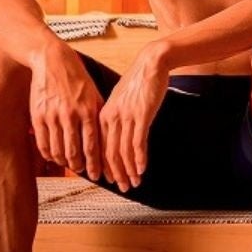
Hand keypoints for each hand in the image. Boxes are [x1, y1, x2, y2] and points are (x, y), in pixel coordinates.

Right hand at [28, 42, 104, 178]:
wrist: (53, 60)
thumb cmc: (77, 78)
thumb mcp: (94, 94)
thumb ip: (98, 115)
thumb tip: (105, 138)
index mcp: (88, 110)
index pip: (93, 145)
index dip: (95, 163)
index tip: (98, 175)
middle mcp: (71, 115)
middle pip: (74, 151)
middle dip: (79, 166)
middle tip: (82, 172)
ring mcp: (52, 116)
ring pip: (58, 149)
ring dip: (64, 161)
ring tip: (69, 165)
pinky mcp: (37, 115)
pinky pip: (43, 142)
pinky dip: (48, 153)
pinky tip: (53, 157)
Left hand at [98, 44, 170, 192]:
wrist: (151, 64)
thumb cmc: (138, 82)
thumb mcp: (121, 101)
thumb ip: (117, 118)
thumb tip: (118, 136)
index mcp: (103, 115)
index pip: (100, 147)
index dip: (105, 166)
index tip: (110, 180)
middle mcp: (111, 118)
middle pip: (110, 152)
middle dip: (117, 173)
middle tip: (123, 187)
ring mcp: (126, 117)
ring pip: (123, 151)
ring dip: (129, 170)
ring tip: (134, 183)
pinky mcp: (141, 115)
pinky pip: (138, 142)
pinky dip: (139, 158)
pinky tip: (142, 168)